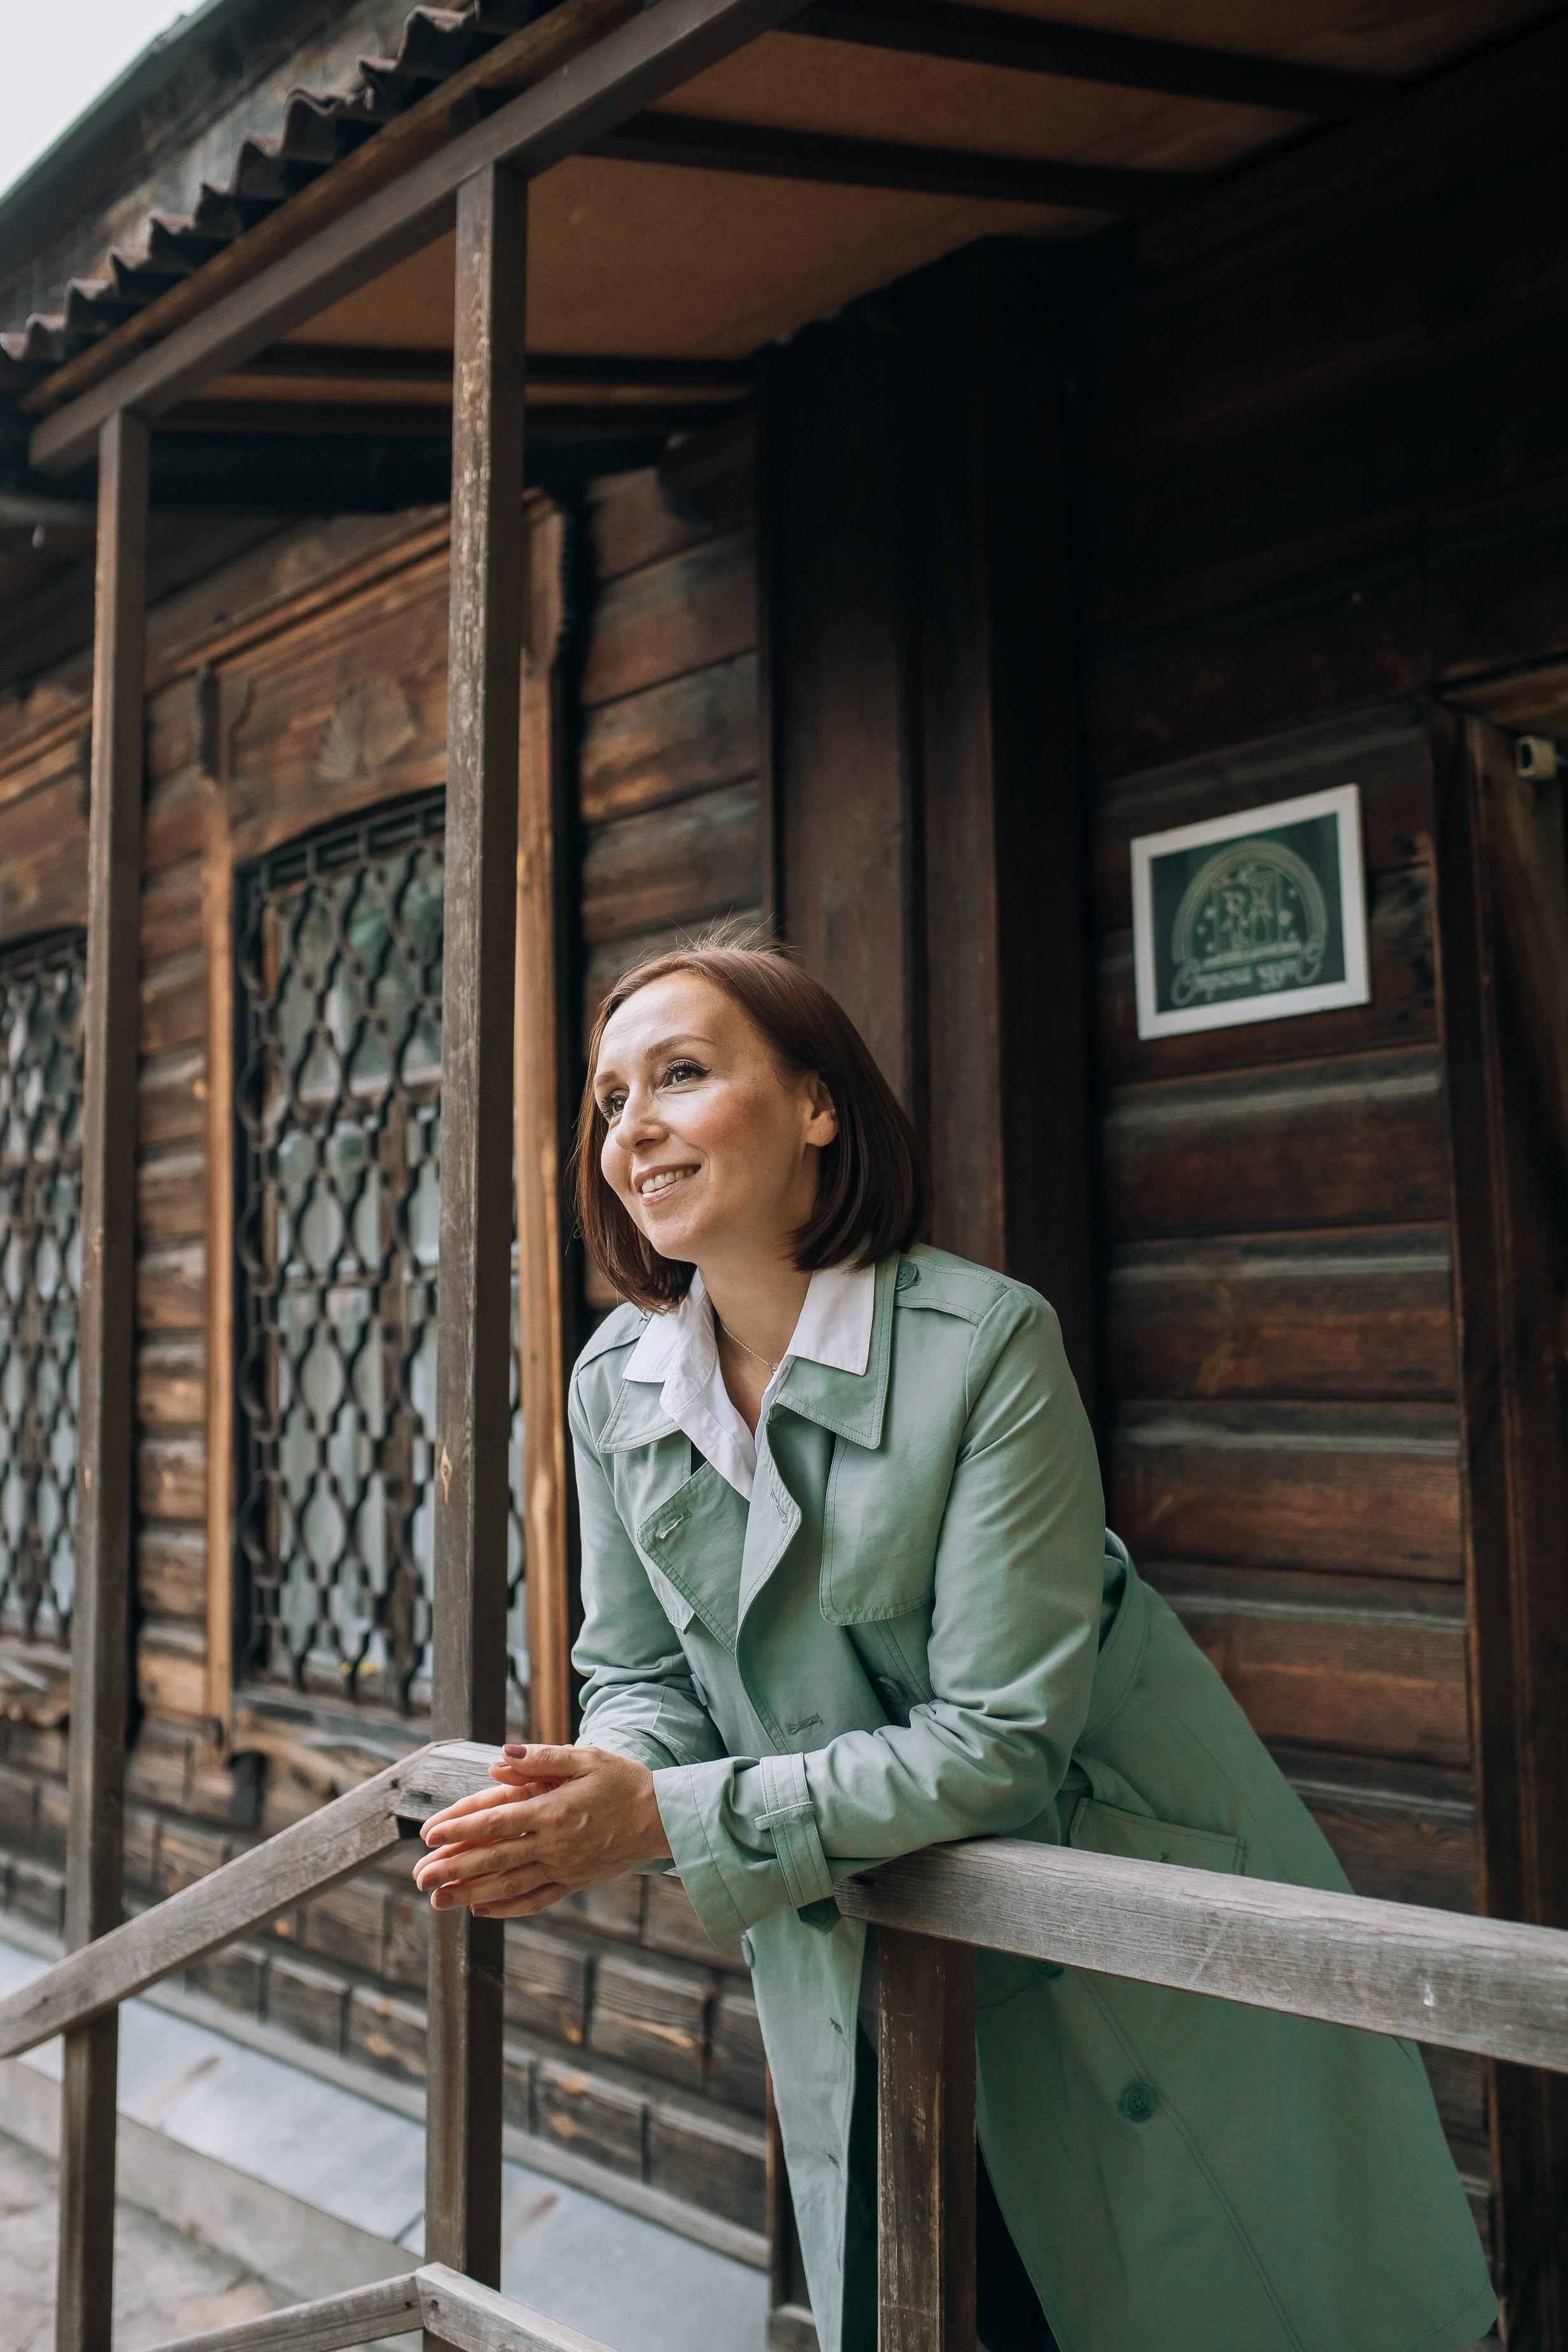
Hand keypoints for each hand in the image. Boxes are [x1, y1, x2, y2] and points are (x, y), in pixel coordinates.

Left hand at [412, 1743, 671, 1918]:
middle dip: (452, 1868)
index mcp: (554, 1810)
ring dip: (469, 1894)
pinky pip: (534, 1900)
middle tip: (418, 1876)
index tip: (429, 1835)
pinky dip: (505, 1908)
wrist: (664, 1818)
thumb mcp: (587, 1758)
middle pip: (494, 1858)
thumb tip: (500, 1759)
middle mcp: (554, 1844)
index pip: (497, 1821)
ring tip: (436, 1900)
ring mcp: (563, 1868)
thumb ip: (542, 1759)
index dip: (461, 1828)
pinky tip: (480, 1909)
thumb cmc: (624, 1782)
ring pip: (508, 1885)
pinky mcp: (573, 1883)